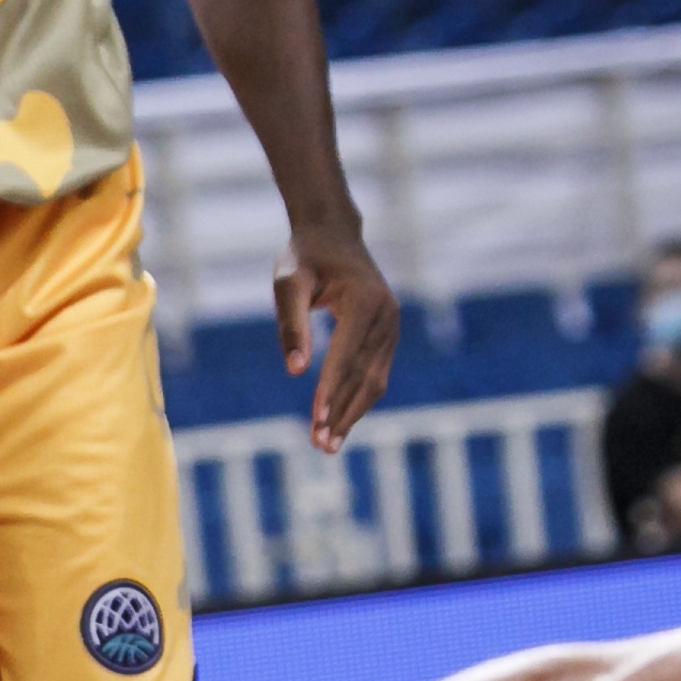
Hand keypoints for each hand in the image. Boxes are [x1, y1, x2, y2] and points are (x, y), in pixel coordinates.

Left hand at [273, 222, 397, 453]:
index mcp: (364, 300)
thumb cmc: (304, 256)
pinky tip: (339, 422)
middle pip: (365, 375)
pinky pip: (375, 373)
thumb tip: (295, 371)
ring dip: (352, 414)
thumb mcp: (289, 283)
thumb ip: (292, 325)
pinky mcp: (388, 334)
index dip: (330, 389)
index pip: (346, 355)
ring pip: (375, 380)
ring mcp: (391, 326)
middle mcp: (386, 315)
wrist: (332, 234)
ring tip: (327, 444)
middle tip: (320, 446)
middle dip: (342, 412)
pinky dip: (357, 400)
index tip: (316, 421)